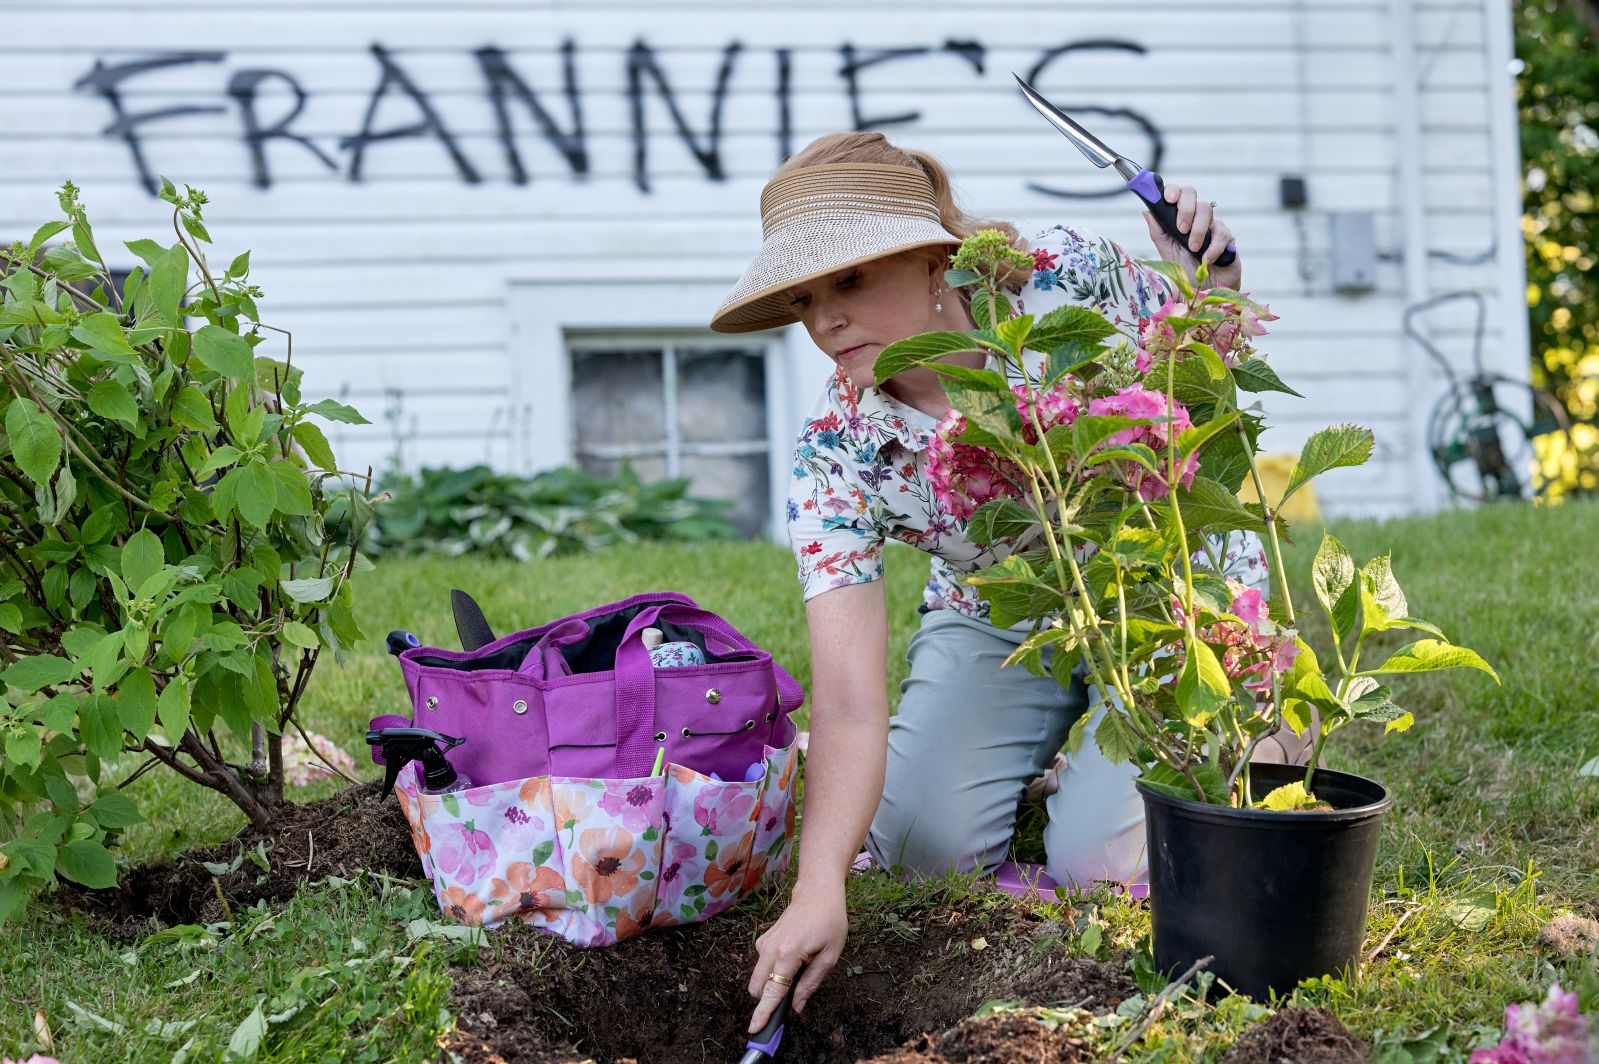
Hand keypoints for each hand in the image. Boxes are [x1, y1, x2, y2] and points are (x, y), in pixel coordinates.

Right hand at [746, 882, 848, 1034]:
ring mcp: (764, 944)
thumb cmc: (829, 921)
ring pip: (759, 978)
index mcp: (788, 954)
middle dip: (766, 1002)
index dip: (764, 1012)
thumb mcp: (829, 956)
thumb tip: (796, 1007)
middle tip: (786, 1007)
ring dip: (771, 986)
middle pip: (758, 988)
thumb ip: (811, 983)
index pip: (773, 991)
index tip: (754, 1029)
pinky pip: (762, 967)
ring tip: (798, 977)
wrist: (817, 892)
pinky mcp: (763, 940)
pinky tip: (792, 963)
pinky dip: (772, 973)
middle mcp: (770, 949)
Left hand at [1143, 183, 1241, 290]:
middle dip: (1185, 208)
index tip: (1169, 199)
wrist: (1204, 291)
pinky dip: (1212, 247)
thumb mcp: (1167, 252)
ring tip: (1193, 249)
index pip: (1176, 194)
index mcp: (1178, 218)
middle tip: (1181, 229)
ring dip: (1198, 230)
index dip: (1172, 191)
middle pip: (1191, 193)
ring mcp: (1211, 224)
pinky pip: (1221, 232)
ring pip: (1206, 209)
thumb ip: (1158, 232)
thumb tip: (1147, 211)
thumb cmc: (1185, 270)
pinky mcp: (1227, 236)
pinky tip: (1207, 259)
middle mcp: (1194, 217)